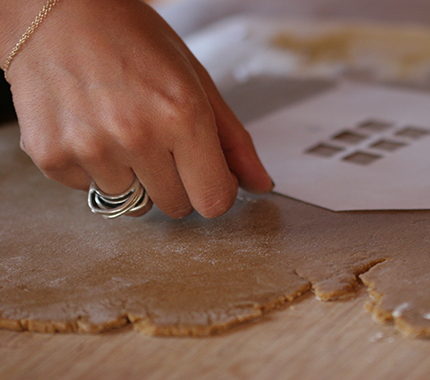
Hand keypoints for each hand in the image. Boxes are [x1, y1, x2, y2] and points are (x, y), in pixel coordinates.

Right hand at [5, 0, 272, 217]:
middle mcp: (136, 136)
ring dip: (134, 177)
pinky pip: (90, 191)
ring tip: (119, 129)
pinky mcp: (51, 157)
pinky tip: (89, 129)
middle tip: (159, 141)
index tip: (206, 172)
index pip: (214, 201)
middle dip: (176, 182)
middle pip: (176, 207)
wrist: (54, 8)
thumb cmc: (131, 36)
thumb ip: (233, 139)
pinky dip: (96, 169)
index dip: (214, 188)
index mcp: (182, 115)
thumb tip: (261, 183)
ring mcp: (90, 149)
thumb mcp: (195, 79)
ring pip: (132, 203)